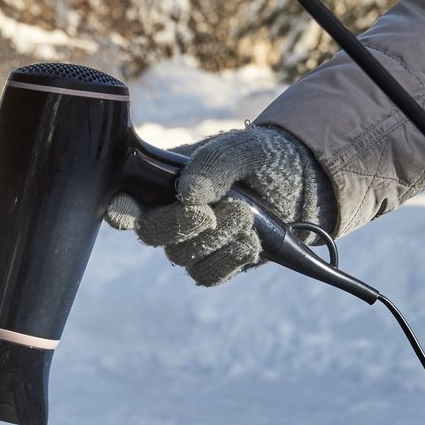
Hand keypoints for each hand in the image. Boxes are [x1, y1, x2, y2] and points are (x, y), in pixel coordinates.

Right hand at [106, 125, 334, 285]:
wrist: (304, 184)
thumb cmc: (265, 158)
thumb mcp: (245, 148)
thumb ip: (216, 162)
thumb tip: (189, 192)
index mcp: (166, 180)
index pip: (128, 199)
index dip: (120, 209)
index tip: (127, 214)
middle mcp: (172, 213)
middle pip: (151, 233)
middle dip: (180, 225)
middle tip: (211, 213)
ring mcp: (193, 242)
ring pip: (183, 257)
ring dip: (216, 239)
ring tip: (246, 216)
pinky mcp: (216, 263)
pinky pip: (208, 275)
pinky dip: (230, 259)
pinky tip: (251, 242)